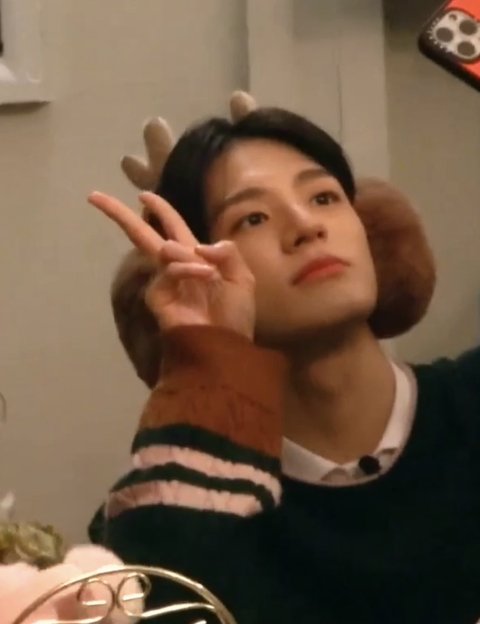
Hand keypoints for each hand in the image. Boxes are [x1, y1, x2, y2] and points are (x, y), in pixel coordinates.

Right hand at [87, 191, 255, 338]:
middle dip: (119, 215)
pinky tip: (204, 276)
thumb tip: (198, 246)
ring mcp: (164, 281)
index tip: (143, 196)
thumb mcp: (242, 278)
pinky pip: (170, 269)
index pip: (173, 227)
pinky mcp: (158, 296)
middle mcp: (175, 265)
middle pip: (142, 234)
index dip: (160, 210)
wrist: (227, 345)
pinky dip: (188, 269)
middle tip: (94, 196)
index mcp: (195, 257)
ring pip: (161, 247)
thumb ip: (227, 253)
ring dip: (187, 256)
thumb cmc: (234, 315)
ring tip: (208, 276)